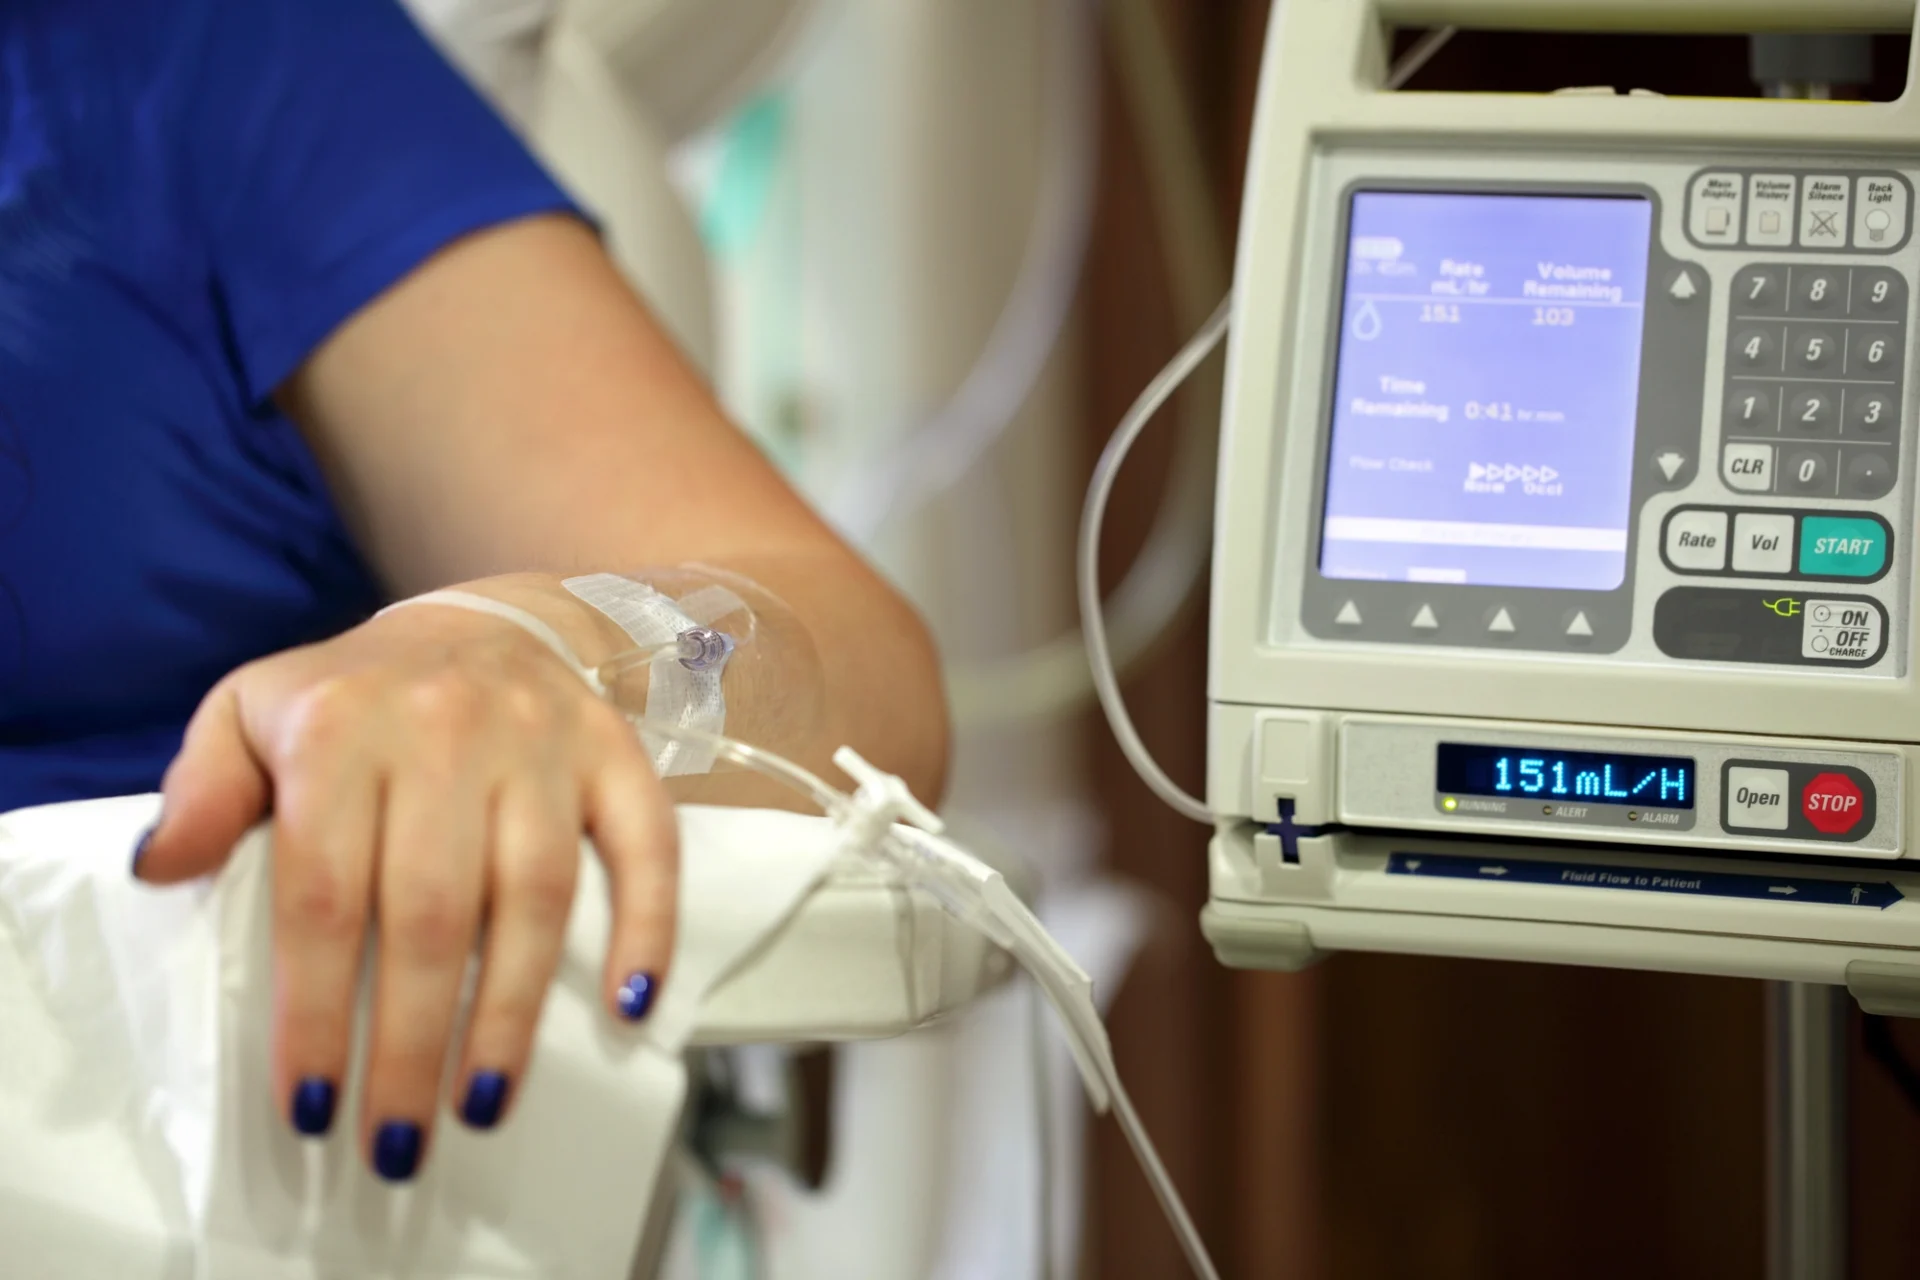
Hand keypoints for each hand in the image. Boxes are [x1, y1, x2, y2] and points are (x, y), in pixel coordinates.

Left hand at [132, 596, 677, 1180]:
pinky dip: (647, 925)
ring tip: (482, 1101)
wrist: (483, 622)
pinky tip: (628, 1003)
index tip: (313, 1100)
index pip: (323, 893)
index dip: (317, 1008)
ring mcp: (541, 740)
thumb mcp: (251, 713)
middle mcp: (447, 727)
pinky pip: (646, 844)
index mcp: (344, 726)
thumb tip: (162, 869)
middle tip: (397, 1138)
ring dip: (510, 1010)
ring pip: (534, 894)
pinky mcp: (614, 752)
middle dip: (411, 1041)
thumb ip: (203, 789)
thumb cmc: (357, 697)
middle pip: (429, 911)